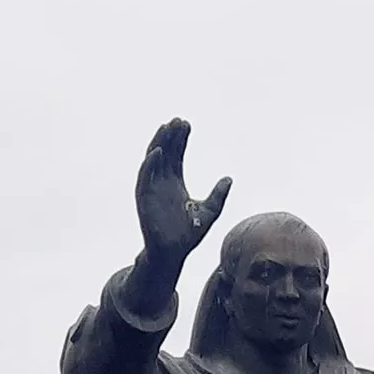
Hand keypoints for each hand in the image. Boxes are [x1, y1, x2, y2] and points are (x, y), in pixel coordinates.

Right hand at [135, 118, 231, 274]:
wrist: (173, 253)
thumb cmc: (188, 234)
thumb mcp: (209, 211)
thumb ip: (218, 195)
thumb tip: (229, 178)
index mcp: (175, 183)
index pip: (177, 155)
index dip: (181, 140)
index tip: (187, 124)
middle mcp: (162, 182)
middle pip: (166, 153)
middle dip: (171, 136)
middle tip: (179, 120)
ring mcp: (152, 189)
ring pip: (153, 161)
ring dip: (159, 144)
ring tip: (167, 128)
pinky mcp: (144, 199)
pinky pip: (145, 178)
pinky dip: (149, 164)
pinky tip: (157, 152)